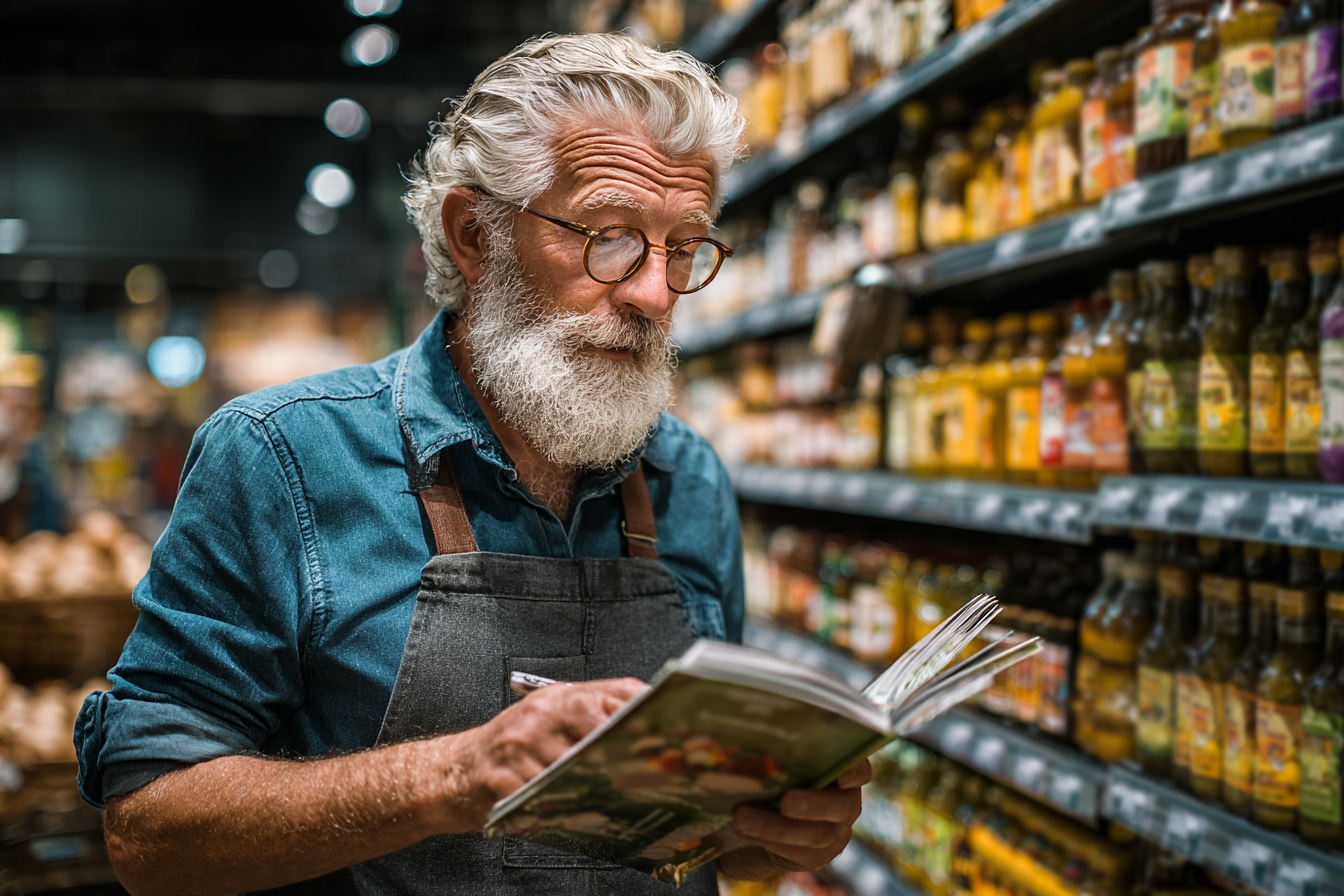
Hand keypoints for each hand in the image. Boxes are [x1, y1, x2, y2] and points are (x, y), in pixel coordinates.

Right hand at [432, 677, 645, 831]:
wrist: (452, 771)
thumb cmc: (509, 747)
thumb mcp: (550, 718)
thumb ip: (594, 715)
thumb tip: (646, 725)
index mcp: (561, 696)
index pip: (620, 695)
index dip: (649, 716)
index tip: (672, 736)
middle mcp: (543, 714)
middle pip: (605, 734)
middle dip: (627, 758)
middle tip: (651, 778)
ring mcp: (523, 745)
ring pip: (579, 773)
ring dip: (596, 791)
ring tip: (609, 801)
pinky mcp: (505, 779)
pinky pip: (546, 800)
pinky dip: (561, 811)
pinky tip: (567, 814)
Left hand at [718, 760, 870, 880]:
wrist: (769, 824)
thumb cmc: (778, 779)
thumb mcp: (784, 764)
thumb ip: (783, 753)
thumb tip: (751, 731)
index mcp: (841, 773)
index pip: (860, 769)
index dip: (854, 771)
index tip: (842, 773)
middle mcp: (846, 803)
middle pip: (841, 806)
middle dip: (812, 804)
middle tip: (786, 802)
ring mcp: (835, 833)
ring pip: (816, 835)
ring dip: (775, 827)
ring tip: (742, 818)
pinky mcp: (816, 856)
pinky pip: (797, 852)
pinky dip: (768, 840)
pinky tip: (746, 831)